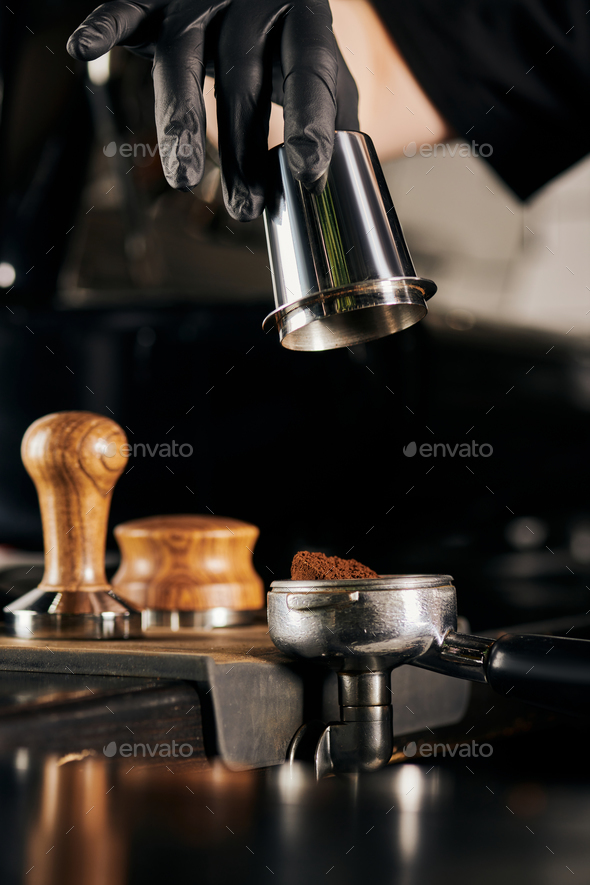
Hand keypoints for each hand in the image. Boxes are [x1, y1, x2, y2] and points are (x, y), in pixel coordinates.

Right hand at [67, 0, 358, 220]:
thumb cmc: (293, 44)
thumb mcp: (330, 78)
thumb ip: (333, 123)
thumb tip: (335, 191)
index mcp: (305, 17)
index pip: (310, 69)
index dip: (309, 123)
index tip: (308, 176)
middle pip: (242, 75)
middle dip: (241, 148)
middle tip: (244, 207)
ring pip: (183, 55)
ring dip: (181, 119)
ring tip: (185, 179)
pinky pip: (129, 6)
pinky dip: (106, 26)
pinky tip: (86, 50)